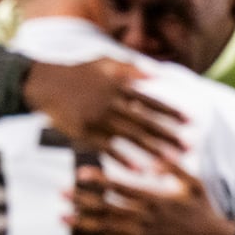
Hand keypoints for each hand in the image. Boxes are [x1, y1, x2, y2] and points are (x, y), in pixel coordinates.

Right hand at [23, 58, 185, 163]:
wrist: (45, 83)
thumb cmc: (77, 72)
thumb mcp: (104, 62)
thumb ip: (130, 68)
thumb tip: (157, 73)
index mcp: (119, 85)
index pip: (150, 100)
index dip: (170, 112)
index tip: (189, 122)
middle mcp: (111, 102)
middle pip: (146, 121)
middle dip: (168, 135)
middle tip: (188, 147)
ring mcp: (98, 118)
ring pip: (131, 137)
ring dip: (153, 150)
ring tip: (171, 162)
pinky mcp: (85, 132)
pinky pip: (108, 148)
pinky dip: (124, 159)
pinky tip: (139, 171)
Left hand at [67, 153, 234, 234]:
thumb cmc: (204, 211)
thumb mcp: (194, 184)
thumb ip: (174, 168)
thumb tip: (157, 157)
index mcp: (156, 199)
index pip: (121, 187)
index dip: (99, 180)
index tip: (80, 174)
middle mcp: (147, 219)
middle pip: (107, 208)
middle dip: (82, 200)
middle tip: (61, 193)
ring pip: (108, 231)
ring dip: (83, 224)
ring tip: (62, 218)